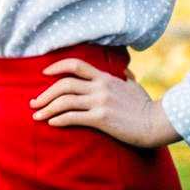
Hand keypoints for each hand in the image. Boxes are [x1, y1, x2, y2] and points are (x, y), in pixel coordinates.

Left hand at [29, 58, 181, 148]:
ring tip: (37, 115)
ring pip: (65, 101)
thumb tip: (124, 71)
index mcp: (105, 77)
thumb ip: (125, 77)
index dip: (57, 66)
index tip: (44, 73)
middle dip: (45, 93)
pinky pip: (73, 117)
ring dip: (47, 108)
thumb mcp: (134, 85)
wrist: (156, 122)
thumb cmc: (145, 106)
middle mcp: (100, 87)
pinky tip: (52, 123)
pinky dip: (59, 119)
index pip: (75, 65)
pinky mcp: (101, 119)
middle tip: (33, 102)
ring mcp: (99, 102)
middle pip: (64, 84)